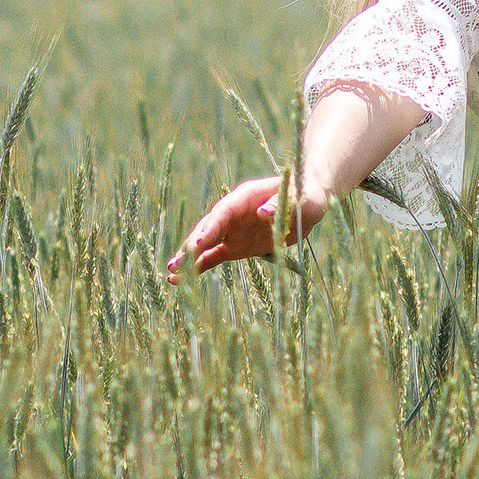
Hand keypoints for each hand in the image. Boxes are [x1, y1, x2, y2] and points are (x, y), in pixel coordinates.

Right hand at [164, 174, 326, 281]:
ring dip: (189, 258)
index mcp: (246, 197)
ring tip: (171, 274)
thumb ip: (282, 205)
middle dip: (193, 245)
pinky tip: (182, 280)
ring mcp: (232, 230)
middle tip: (176, 263)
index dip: (211, 226)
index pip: (224, 212)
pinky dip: (198, 266)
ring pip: (205, 244)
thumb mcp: (302, 200)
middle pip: (209, 229)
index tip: (199, 241)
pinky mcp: (234, 246)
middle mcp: (233, 214)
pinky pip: (213, 256)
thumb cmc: (306, 198)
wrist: (306, 205)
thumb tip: (263, 212)